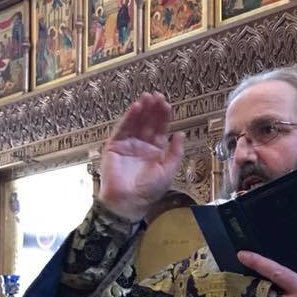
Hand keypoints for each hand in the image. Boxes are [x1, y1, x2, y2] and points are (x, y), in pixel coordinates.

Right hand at [99, 92, 184, 220]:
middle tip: (157, 96)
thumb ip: (175, 152)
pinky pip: (122, 128)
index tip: (166, 104)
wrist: (127, 201)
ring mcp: (128, 144)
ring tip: (147, 97)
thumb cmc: (149, 190)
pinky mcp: (114, 145)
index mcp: (156, 151)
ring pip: (136, 123)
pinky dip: (129, 118)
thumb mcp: (168, 170)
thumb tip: (181, 134)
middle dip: (153, 110)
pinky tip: (136, 107)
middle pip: (148, 123)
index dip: (163, 117)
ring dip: (141, 110)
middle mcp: (142, 145)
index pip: (160, 129)